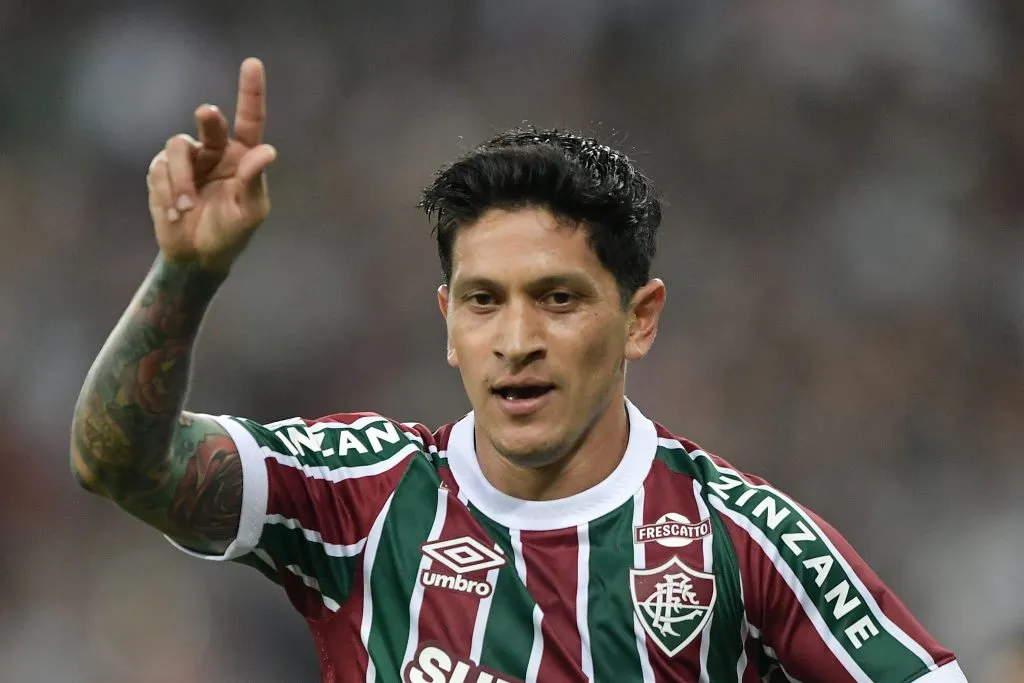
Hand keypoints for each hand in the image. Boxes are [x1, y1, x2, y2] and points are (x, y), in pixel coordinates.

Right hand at [146, 57, 276, 271]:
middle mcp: (215, 151)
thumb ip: (255, 181)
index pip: (249, 119)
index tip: (253, 63)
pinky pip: (159, 170)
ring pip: (177, 147)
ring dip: (182, 179)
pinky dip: (167, 192)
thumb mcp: (250, 212)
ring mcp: (187, 160)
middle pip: (209, 123)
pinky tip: (175, 214)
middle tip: (207, 113)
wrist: (197, 256)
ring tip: (187, 207)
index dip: (250, 91)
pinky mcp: (162, 172)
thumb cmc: (232, 233)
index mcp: (243, 156)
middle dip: (208, 119)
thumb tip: (267, 152)